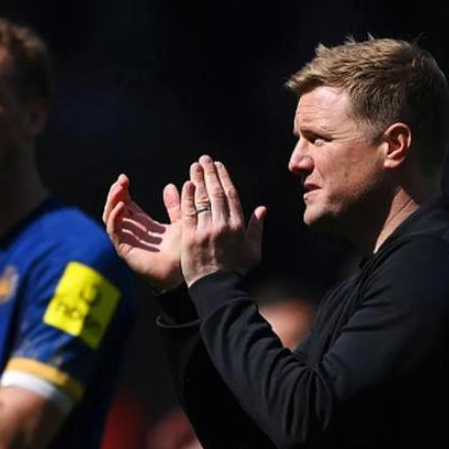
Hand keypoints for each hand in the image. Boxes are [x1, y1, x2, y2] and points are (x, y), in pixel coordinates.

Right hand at [103, 174, 182, 291]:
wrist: (184, 271)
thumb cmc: (183, 252)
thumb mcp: (180, 222)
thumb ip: (175, 206)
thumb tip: (170, 185)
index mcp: (143, 225)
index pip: (126, 204)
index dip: (123, 191)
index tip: (124, 178)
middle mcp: (132, 232)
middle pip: (116, 208)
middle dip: (116, 193)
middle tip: (120, 180)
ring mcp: (127, 240)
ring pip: (110, 218)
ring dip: (112, 202)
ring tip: (118, 189)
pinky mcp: (125, 249)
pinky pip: (114, 231)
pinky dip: (115, 218)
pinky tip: (121, 206)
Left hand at [181, 155, 265, 286]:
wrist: (216, 288)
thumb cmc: (236, 271)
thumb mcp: (253, 252)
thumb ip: (257, 228)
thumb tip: (262, 209)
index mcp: (238, 226)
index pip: (230, 195)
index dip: (224, 178)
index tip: (219, 166)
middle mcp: (222, 225)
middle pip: (215, 192)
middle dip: (210, 173)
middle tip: (204, 159)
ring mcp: (205, 230)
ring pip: (202, 199)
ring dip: (198, 179)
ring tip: (195, 166)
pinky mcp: (190, 237)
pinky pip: (188, 212)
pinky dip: (187, 197)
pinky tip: (186, 185)